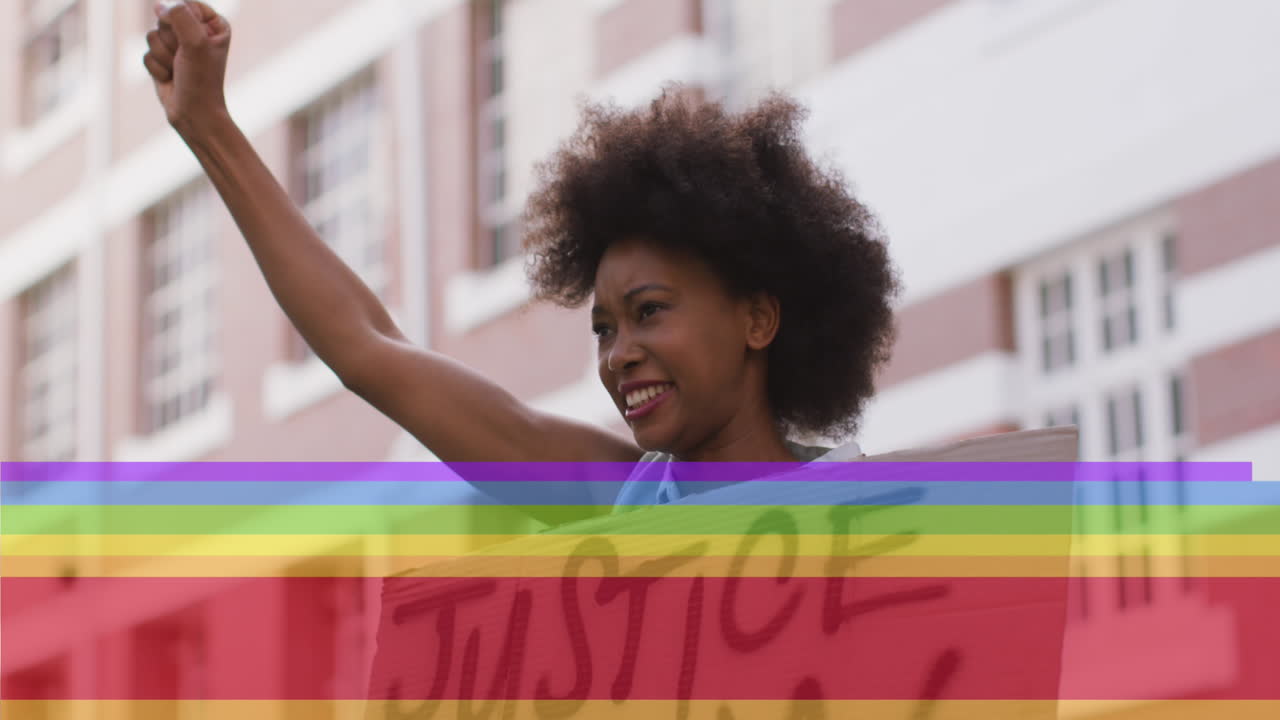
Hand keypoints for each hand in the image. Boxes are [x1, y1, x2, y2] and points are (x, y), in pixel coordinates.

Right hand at [143, 1, 231, 135]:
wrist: (194, 114)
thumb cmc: (201, 80)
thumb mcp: (195, 42)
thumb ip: (179, 15)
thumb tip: (159, 5)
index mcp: (214, 24)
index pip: (185, 4)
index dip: (181, 21)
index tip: (191, 41)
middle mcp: (196, 32)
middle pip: (165, 18)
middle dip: (171, 41)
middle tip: (184, 59)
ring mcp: (178, 46)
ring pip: (152, 35)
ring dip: (163, 56)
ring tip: (178, 70)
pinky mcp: (163, 59)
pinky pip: (146, 53)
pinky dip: (156, 68)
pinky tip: (170, 78)